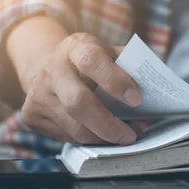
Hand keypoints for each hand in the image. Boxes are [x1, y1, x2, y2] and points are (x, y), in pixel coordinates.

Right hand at [20, 33, 141, 144]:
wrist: (49, 67)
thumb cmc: (91, 63)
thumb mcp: (109, 53)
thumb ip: (131, 65)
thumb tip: (157, 86)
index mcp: (75, 47)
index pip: (92, 61)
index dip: (115, 81)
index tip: (137, 99)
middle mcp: (52, 69)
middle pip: (78, 103)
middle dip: (109, 125)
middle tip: (131, 135)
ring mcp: (38, 93)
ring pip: (73, 128)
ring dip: (103, 138)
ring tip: (124, 137)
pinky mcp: (31, 115)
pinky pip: (65, 137)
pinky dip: (89, 141)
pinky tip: (101, 136)